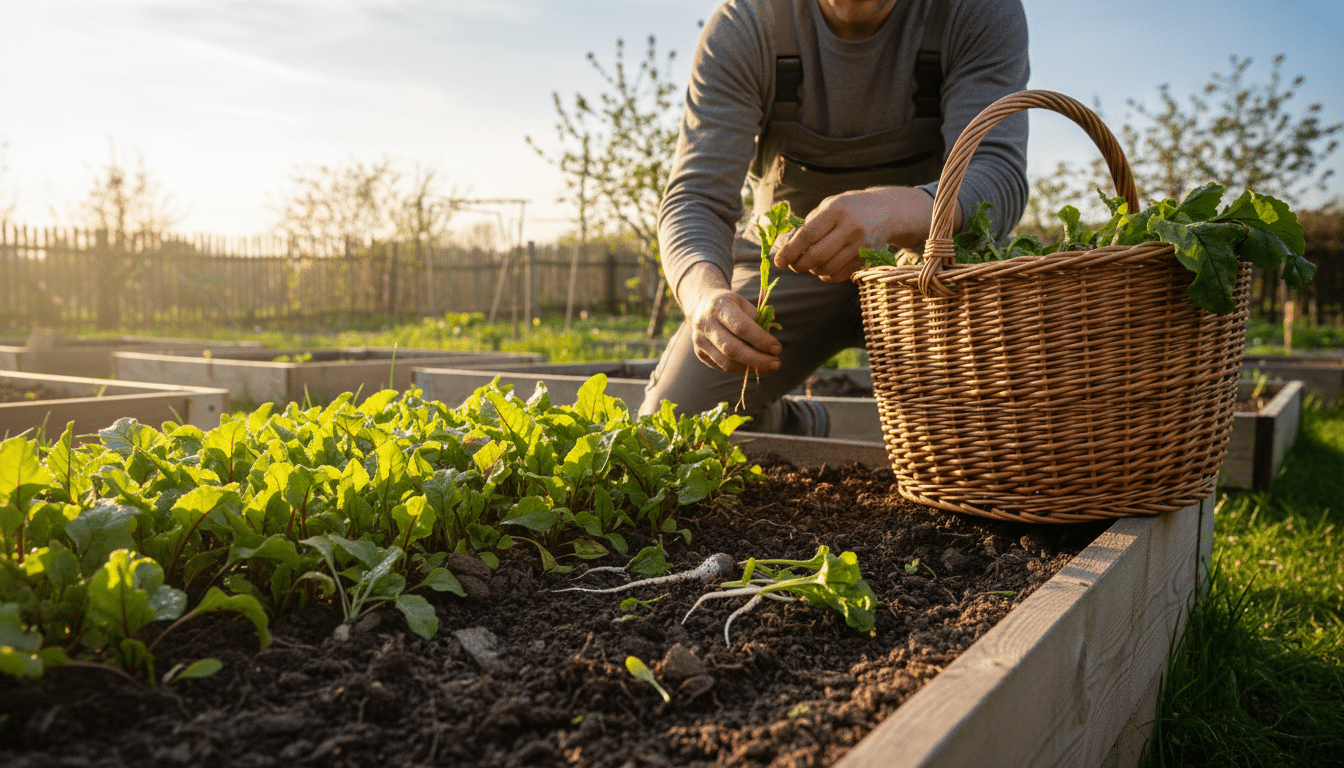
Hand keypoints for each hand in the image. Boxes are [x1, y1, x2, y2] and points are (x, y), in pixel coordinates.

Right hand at [676, 262, 782, 374]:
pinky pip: (723, 367)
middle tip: (777, 363)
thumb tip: (771, 346)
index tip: (777, 348)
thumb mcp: (744, 304)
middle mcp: (705, 324)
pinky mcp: (700, 353)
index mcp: (719, 306)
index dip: (761, 340)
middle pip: (732, 349)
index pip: (741, 327)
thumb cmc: (730, 305)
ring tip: (769, 366)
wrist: (701, 305)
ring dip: (752, 367)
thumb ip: (757, 322)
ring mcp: (700, 340)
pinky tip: (755, 366)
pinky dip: (742, 369)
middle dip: (758, 359)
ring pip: (727, 362)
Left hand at [773, 186, 937, 282]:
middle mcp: (851, 227)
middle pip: (817, 256)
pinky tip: (824, 268)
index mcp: (837, 209)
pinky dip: (827, 276)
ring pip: (827, 269)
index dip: (790, 251)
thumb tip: (781, 247)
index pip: (807, 235)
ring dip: (813, 270)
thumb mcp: (828, 207)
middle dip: (798, 265)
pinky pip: (840, 276)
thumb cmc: (850, 208)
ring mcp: (862, 245)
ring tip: (810, 263)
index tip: (778, 261)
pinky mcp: (868, 258)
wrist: (889, 211)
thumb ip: (805, 225)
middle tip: (792, 265)